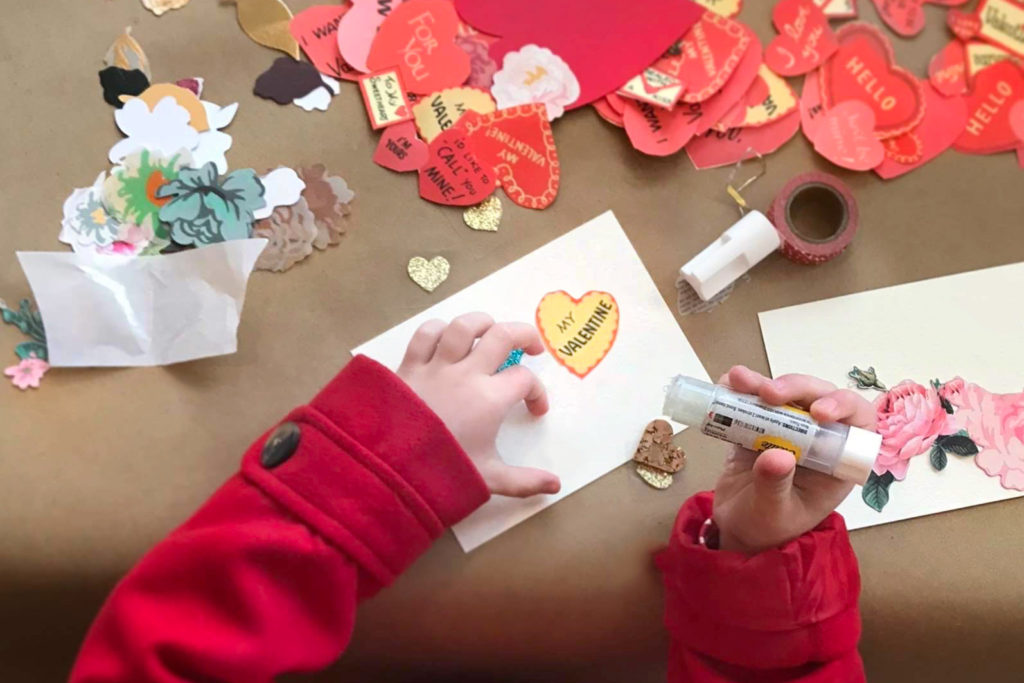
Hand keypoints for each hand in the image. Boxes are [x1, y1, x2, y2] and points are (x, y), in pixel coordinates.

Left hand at [396, 312, 560, 497]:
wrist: (387, 469)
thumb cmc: (441, 473)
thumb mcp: (487, 479)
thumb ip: (524, 481)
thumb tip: (556, 486)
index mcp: (490, 399)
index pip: (525, 380)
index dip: (537, 392)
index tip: (534, 410)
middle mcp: (466, 374)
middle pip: (503, 336)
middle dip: (525, 335)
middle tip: (532, 347)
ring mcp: (436, 367)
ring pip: (464, 326)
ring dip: (483, 323)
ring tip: (492, 330)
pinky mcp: (408, 366)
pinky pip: (425, 335)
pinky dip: (439, 329)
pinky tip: (446, 337)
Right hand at [712, 366, 876, 554]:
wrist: (736, 529)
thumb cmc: (766, 529)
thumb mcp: (773, 513)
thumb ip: (775, 486)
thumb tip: (777, 456)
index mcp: (836, 462)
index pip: (858, 422)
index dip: (843, 406)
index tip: (817, 411)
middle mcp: (817, 440)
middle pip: (818, 398)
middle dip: (796, 389)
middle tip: (768, 393)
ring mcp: (787, 430)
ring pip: (786, 395)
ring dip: (763, 383)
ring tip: (737, 380)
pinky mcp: (759, 426)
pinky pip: (754, 401)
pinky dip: (740, 390)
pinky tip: (726, 384)